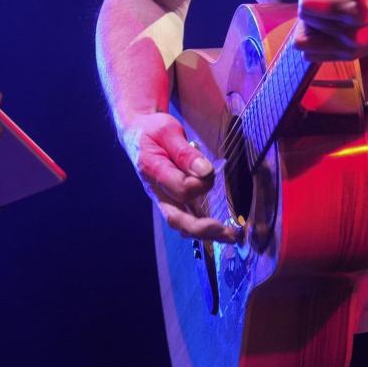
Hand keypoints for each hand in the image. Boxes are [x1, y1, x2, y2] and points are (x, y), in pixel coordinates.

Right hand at [120, 111, 239, 242]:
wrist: (137, 133)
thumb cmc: (153, 130)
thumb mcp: (168, 131)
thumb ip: (185, 153)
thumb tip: (205, 171)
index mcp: (152, 170)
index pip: (180, 188)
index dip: (200, 184)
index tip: (211, 170)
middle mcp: (156, 190)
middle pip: (177, 218)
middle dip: (202, 227)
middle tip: (226, 230)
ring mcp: (162, 198)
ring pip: (181, 224)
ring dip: (206, 233)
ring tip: (231, 236)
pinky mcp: (170, 200)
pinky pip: (185, 219)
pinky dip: (202, 228)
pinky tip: (220, 232)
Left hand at [294, 0, 367, 60]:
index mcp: (360, 8)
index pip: (309, 2)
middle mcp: (355, 33)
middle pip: (304, 19)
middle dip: (311, 1)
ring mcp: (354, 48)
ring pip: (303, 41)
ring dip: (311, 23)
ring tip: (329, 10)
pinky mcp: (353, 56)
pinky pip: (313, 54)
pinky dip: (316, 38)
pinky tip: (331, 23)